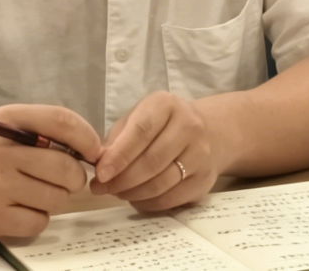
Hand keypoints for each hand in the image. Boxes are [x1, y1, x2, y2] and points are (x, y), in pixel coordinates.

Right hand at [0, 104, 101, 239]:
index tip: (94, 152)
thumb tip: (87, 149)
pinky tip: (22, 210)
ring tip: (36, 194)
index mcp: (8, 120)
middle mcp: (2, 152)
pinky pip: (37, 222)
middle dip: (73, 177)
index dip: (87, 138)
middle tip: (64, 180)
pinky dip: (37, 219)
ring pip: (55, 198)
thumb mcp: (2, 125)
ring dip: (55, 199)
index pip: (62, 121)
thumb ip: (40, 129)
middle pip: (66, 167)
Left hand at [90, 91, 222, 211]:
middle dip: (122, 180)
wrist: (207, 133)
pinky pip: (171, 199)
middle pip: (152, 161)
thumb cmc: (160, 125)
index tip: (100, 174)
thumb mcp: (137, 118)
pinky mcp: (205, 180)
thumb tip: (100, 166)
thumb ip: (117, 139)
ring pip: (161, 183)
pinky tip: (136, 199)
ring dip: (133, 194)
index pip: (141, 131)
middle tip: (102, 188)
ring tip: (117, 193)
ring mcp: (201, 154)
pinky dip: (148, 203)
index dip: (119, 156)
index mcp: (167, 105)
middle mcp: (190, 126)